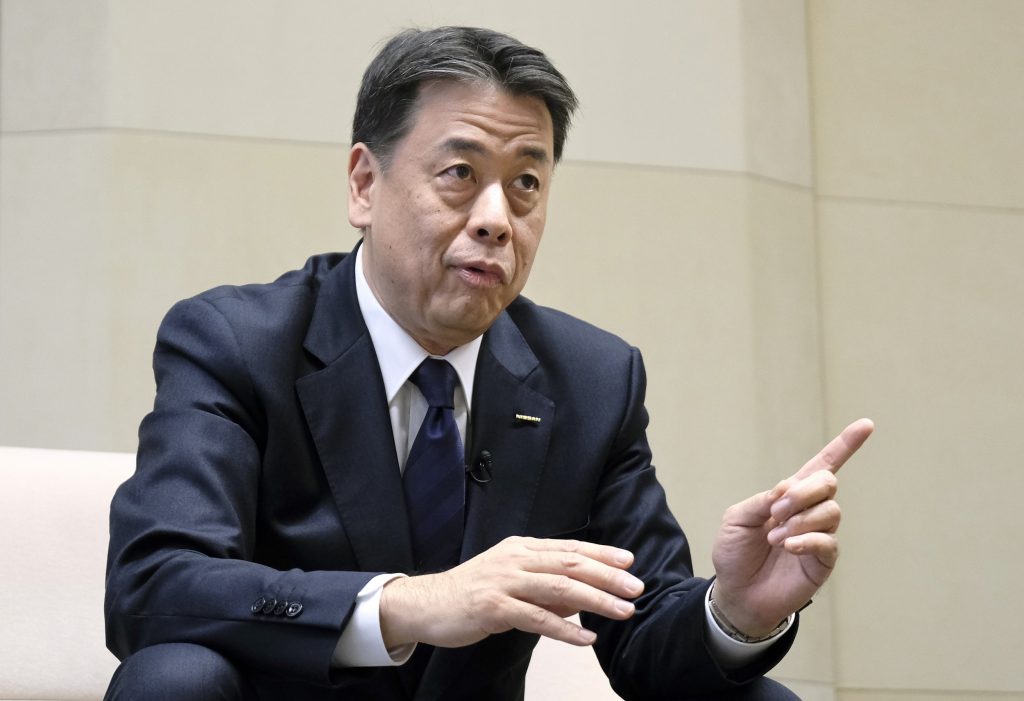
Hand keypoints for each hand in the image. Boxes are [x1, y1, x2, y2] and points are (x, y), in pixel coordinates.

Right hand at [379, 536, 643, 648]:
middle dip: (607, 576)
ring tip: (623, 611)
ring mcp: (504, 581)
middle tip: (636, 588)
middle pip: (570, 564)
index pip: (569, 548)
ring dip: (595, 600)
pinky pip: (536, 618)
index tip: (630, 562)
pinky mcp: (493, 607)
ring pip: (559, 588)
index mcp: (522, 548)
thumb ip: (546, 587)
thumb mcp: (512, 582)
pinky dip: (565, 628)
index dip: (601, 553)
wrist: (427, 604)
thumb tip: (583, 598)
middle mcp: (516, 559)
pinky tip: (586, 638)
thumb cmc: (472, 593)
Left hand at [710, 418, 873, 636]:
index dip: (845, 445)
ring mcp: (819, 535)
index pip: (822, 465)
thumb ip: (762, 499)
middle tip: (776, 511)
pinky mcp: (823, 560)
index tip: (866, 425)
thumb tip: (789, 488)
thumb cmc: (735, 553)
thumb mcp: (737, 518)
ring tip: (775, 538)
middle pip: (827, 482)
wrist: (736, 592)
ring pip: (830, 511)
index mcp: (790, 495)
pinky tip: (788, 547)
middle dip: (802, 492)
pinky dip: (806, 539)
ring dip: (799, 520)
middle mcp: (810, 511)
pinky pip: (828, 541)